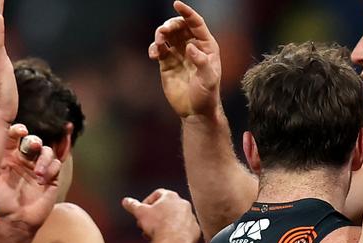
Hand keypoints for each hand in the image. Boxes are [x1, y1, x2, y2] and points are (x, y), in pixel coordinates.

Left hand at [0, 127, 61, 230]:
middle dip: (34, 141)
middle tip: (32, 146)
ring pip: (47, 151)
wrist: (15, 219)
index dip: (18, 130)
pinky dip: (51, 169)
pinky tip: (42, 180)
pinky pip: (56, 165)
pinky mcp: (51, 177)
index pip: (15, 136)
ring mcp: (39, 167)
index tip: (20, 132)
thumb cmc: (1, 200)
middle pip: (34, 140)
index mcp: (10, 155)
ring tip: (38, 173)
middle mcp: (25, 159)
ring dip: (44, 159)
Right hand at [122, 189, 200, 242]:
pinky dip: (177, 233)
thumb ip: (133, 205)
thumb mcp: (140, 213)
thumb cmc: (159, 226)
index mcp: (171, 197)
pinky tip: (168, 238)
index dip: (148, 202)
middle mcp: (183, 205)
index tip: (143, 209)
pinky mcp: (194, 231)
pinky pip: (184, 230)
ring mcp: (190, 218)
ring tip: (156, 233)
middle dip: (156, 215)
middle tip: (148, 223)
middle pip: (167, 207)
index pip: (158, 194)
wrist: (172, 242)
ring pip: (176, 219)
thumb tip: (127, 201)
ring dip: (166, 224)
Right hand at [149, 1, 222, 119]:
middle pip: (179, 26)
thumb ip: (201, 62)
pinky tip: (154, 54)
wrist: (195, 111)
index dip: (187, 12)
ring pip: (167, 35)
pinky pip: (158, 49)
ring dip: (160, 34)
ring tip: (159, 43)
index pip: (196, 23)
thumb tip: (189, 47)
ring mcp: (178, 53)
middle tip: (163, 32)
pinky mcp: (166, 63)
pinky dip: (154, 48)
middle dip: (170, 25)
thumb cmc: (207, 95)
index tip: (176, 4)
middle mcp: (191, 46)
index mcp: (206, 45)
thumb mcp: (209, 79)